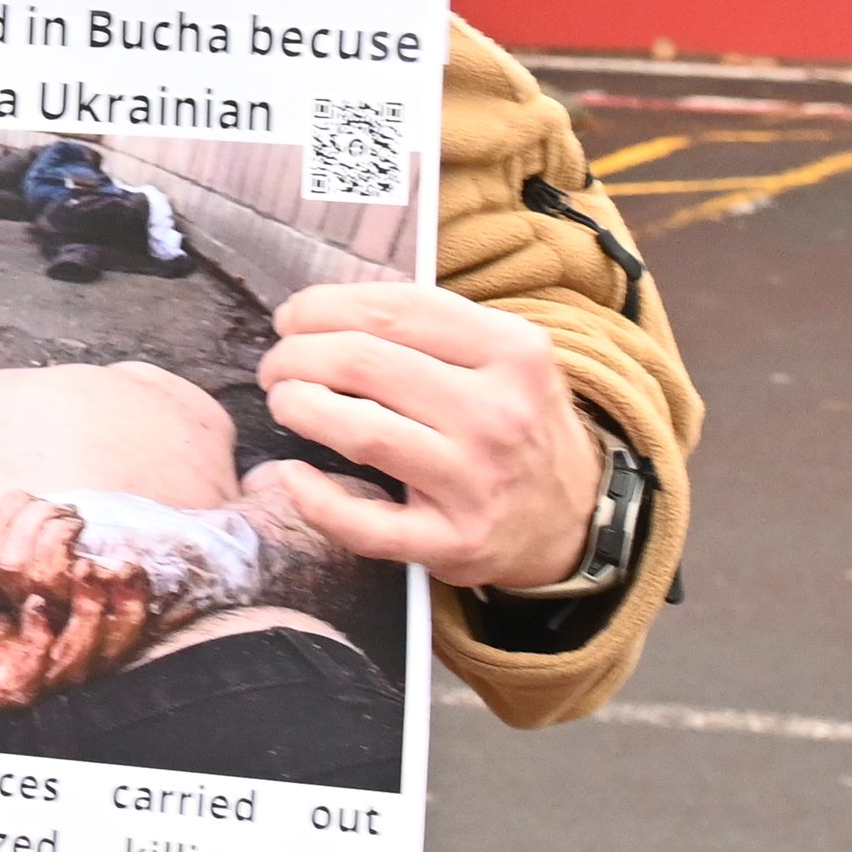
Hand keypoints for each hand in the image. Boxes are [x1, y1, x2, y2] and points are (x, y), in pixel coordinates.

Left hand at [0, 487, 158, 714]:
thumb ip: (1, 534)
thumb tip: (31, 504)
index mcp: (49, 636)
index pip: (112, 629)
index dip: (132, 598)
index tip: (128, 555)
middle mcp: (42, 665)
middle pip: (109, 650)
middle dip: (124, 606)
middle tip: (117, 563)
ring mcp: (17, 683)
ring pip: (78, 664)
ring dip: (91, 617)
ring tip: (84, 570)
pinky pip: (28, 676)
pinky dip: (39, 639)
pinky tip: (34, 602)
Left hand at [256, 278, 596, 588]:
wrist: (573, 518)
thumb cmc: (517, 422)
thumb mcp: (505, 357)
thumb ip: (433, 327)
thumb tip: (324, 310)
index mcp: (512, 351)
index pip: (394, 310)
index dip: (324, 307)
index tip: (292, 317)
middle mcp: (497, 414)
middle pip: (364, 363)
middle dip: (297, 355)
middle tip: (277, 364)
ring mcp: (476, 482)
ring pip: (361, 432)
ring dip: (298, 408)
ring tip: (284, 401)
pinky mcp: (453, 543)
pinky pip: (365, 524)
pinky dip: (314, 498)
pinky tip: (291, 474)